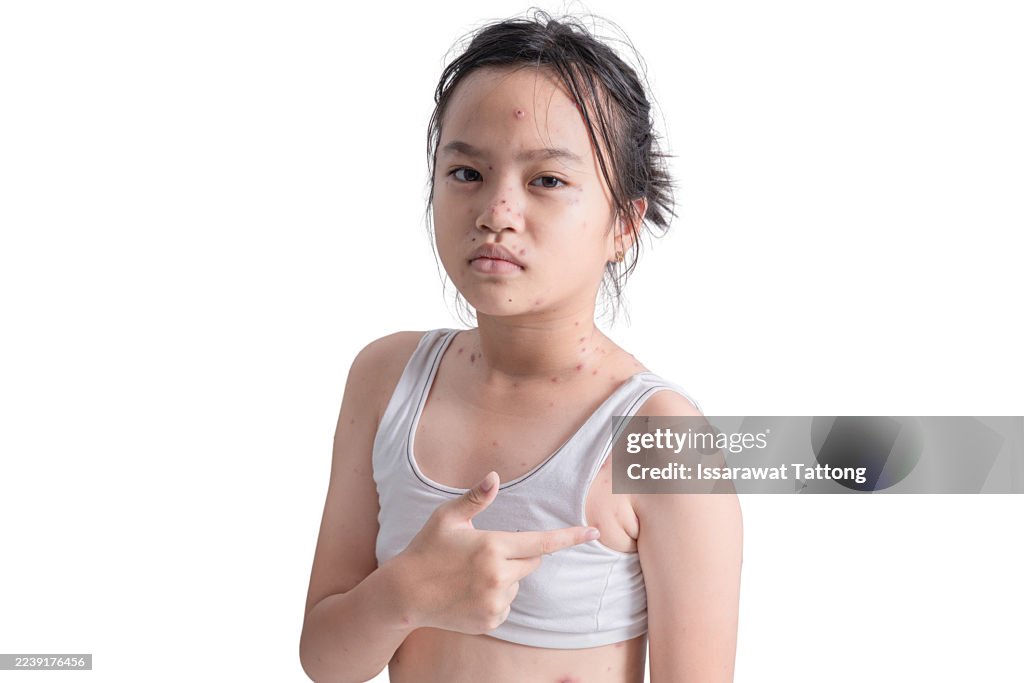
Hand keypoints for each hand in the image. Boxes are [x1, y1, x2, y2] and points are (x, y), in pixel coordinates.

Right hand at [391, 470, 599, 634]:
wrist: (405, 594)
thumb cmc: (425, 549)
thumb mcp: (447, 518)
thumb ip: (475, 497)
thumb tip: (495, 476)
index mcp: (492, 546)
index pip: (542, 541)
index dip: (571, 536)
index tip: (594, 532)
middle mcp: (498, 576)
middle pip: (533, 562)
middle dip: (520, 555)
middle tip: (487, 552)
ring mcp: (495, 602)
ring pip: (519, 584)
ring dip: (506, 578)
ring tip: (472, 575)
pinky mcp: (491, 620)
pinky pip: (507, 605)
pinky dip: (496, 598)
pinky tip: (471, 593)